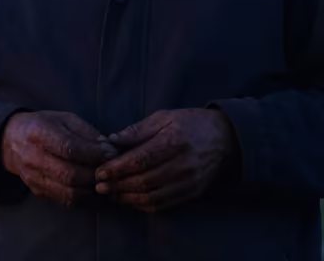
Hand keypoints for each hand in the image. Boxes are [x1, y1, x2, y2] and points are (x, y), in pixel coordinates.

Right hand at [0, 111, 117, 206]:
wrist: (12, 142)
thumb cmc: (44, 125)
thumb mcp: (64, 119)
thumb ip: (87, 133)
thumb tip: (109, 149)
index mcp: (39, 133)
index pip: (69, 148)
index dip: (93, 153)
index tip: (112, 153)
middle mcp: (33, 158)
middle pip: (70, 174)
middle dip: (97, 174)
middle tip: (114, 170)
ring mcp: (34, 178)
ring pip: (70, 193)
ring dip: (94, 191)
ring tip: (110, 184)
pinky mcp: (39, 192)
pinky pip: (67, 201)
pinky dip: (87, 200)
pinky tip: (100, 193)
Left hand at [94, 109, 236, 212]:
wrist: (225, 139)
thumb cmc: (190, 124)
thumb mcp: (164, 117)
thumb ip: (136, 130)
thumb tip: (110, 141)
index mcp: (174, 141)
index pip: (140, 160)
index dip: (117, 169)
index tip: (99, 172)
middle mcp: (182, 164)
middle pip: (144, 181)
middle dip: (117, 186)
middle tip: (99, 186)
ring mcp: (188, 182)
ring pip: (151, 197)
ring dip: (127, 198)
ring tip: (110, 194)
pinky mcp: (191, 193)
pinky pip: (162, 205)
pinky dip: (142, 205)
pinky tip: (129, 199)